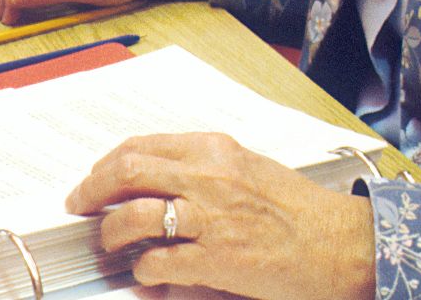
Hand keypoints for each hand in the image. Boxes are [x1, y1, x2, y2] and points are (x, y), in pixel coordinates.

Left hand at [63, 133, 374, 299]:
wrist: (339, 244)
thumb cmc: (298, 210)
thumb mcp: (248, 168)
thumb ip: (203, 168)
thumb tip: (156, 179)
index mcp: (215, 149)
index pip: (141, 146)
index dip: (106, 165)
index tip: (92, 180)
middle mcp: (209, 177)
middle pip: (128, 171)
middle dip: (93, 191)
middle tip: (81, 207)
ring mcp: (212, 218)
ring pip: (136, 215)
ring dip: (113, 233)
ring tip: (111, 243)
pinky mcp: (218, 259)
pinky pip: (159, 262)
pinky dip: (144, 270)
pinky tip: (147, 273)